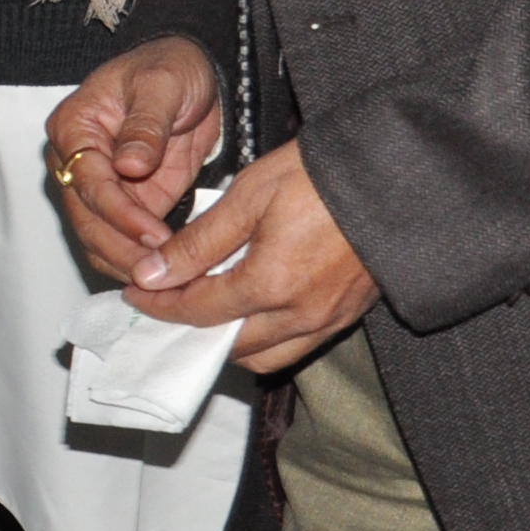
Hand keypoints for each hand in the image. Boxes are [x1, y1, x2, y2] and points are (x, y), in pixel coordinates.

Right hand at [42, 36, 225, 283]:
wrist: (193, 74)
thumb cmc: (170, 68)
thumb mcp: (162, 85)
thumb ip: (145, 125)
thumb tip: (129, 165)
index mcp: (73, 128)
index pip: (88, 182)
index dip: (119, 213)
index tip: (153, 234)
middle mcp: (75, 162)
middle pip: (85, 220)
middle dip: (121, 248)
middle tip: (161, 269)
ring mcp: (98, 189)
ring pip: (98, 240)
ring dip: (128, 262)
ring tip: (167, 277)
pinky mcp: (125, 206)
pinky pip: (122, 243)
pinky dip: (141, 260)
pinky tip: (169, 272)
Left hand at [130, 143, 376, 372]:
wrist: (393, 176)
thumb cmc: (319, 175)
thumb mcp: (249, 196)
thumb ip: (199, 242)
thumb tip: (154, 272)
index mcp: (271, 284)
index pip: (199, 311)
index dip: (161, 305)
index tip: (136, 292)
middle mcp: (301, 315)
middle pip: (229, 346)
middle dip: (191, 328)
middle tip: (166, 300)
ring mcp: (330, 320)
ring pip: (266, 356)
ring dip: (230, 342)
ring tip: (207, 308)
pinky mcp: (349, 315)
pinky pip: (298, 346)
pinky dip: (267, 338)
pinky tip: (252, 308)